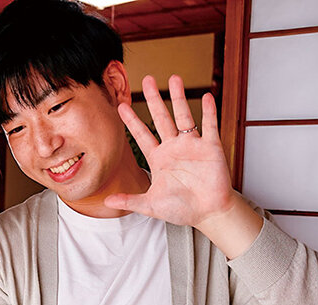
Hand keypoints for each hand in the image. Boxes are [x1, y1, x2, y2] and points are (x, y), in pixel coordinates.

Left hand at [106, 75, 234, 228]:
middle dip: (154, 99)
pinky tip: (205, 96)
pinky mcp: (211, 148)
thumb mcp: (150, 205)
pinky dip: (208, 112)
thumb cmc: (182, 209)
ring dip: (178, 97)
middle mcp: (174, 148)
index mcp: (158, 159)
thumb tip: (106, 202)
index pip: (141, 135)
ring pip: (184, 116)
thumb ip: (129, 200)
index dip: (131, 121)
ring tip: (174, 78)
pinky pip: (209, 126)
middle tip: (147, 79)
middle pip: (161, 118)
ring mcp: (192, 146)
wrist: (208, 214)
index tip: (120, 106)